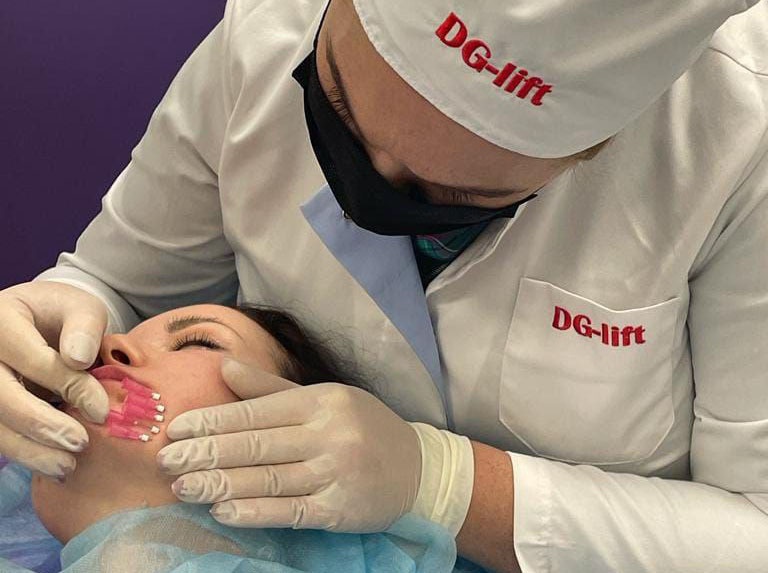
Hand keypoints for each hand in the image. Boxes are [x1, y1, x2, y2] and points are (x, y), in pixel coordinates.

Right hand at [0, 281, 109, 477]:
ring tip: (67, 465)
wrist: (39, 323)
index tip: (102, 409)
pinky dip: (26, 453)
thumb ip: (84, 327)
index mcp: (2, 320)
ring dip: (29, 450)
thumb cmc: (63, 315)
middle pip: (0, 396)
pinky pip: (0, 435)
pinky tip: (54, 466)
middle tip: (79, 443)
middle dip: (40, 424)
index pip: (30, 358)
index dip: (67, 385)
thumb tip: (78, 359)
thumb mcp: (81, 307)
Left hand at [157, 358, 421, 532]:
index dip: (214, 421)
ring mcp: (335, 474)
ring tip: (182, 486)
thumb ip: (271, 388)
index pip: (258, 410)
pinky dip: (256, 512)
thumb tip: (224, 367)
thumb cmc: (364, 428)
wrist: (418, 470)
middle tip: (166, 460)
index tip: (177, 429)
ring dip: (220, 484)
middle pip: (257, 445)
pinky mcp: (339, 510)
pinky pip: (291, 511)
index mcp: (321, 402)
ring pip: (269, 479)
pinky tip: (224, 510)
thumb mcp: (325, 398)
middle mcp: (328, 435)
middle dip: (207, 453)